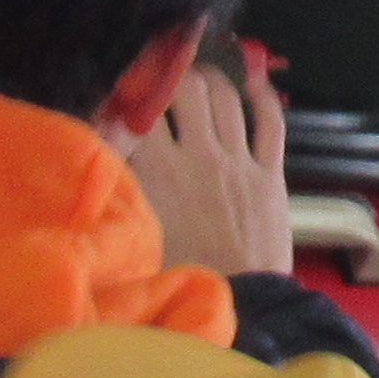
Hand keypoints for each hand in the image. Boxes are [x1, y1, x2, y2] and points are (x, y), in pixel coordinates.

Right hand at [133, 36, 298, 279]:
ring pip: (227, 99)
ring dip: (215, 81)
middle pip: (188, 90)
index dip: (135, 95)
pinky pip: (272, 122)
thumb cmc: (181, 272)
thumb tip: (106, 154)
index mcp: (162, 171)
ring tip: (204, 78)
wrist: (241, 300)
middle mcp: (201, 156)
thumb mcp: (139, 228)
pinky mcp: (271, 173)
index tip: (131, 91)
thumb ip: (125, 188)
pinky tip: (254, 84)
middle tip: (171, 80)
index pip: (143, 112)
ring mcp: (239, 162)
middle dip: (178, 77)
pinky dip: (264, 97)